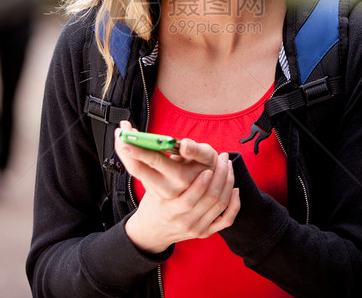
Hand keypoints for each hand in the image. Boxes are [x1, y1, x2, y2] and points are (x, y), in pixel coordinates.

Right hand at [115, 121, 239, 253]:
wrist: (152, 231)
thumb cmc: (152, 201)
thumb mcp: (144, 182)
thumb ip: (139, 160)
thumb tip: (126, 129)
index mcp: (167, 207)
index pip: (187, 197)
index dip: (201, 184)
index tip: (209, 168)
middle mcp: (183, 219)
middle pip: (209, 199)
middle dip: (220, 176)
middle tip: (223, 158)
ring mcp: (195, 227)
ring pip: (219, 205)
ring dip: (227, 183)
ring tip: (227, 165)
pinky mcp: (204, 231)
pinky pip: (226, 220)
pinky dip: (234, 205)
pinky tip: (235, 189)